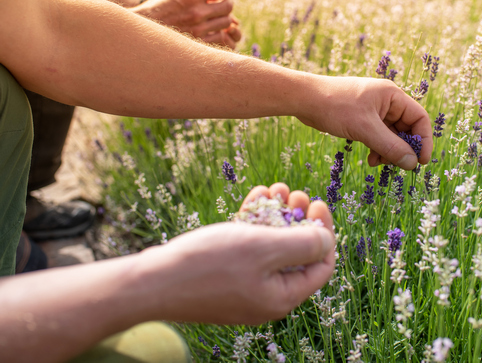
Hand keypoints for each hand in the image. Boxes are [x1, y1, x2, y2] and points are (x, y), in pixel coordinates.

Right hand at [131, 0, 241, 47]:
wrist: (141, 35)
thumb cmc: (160, 13)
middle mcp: (196, 12)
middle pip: (228, 7)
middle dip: (227, 6)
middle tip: (222, 8)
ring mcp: (198, 30)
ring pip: (228, 23)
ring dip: (227, 22)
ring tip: (218, 21)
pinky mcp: (199, 46)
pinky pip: (224, 41)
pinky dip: (226, 37)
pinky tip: (219, 34)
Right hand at [139, 183, 334, 324]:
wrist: (150, 282)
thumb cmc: (208, 265)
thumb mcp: (264, 249)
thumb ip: (303, 244)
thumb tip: (327, 240)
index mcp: (283, 297)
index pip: (321, 265)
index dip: (325, 233)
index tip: (318, 204)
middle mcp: (267, 297)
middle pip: (297, 254)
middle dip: (299, 220)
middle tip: (296, 193)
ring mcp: (244, 288)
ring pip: (272, 248)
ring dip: (277, 216)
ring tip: (275, 188)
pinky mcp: (224, 278)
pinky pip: (248, 250)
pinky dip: (254, 224)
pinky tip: (255, 197)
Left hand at [297, 76, 432, 169]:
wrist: (305, 100)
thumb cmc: (335, 106)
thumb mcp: (365, 128)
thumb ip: (390, 146)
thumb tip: (412, 163)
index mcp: (392, 96)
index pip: (419, 118)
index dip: (424, 140)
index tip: (421, 161)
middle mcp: (386, 102)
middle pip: (407, 129)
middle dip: (403, 149)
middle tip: (397, 166)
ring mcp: (374, 111)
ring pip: (392, 136)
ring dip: (388, 152)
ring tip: (378, 163)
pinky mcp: (362, 120)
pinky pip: (378, 137)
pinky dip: (377, 149)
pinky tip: (370, 160)